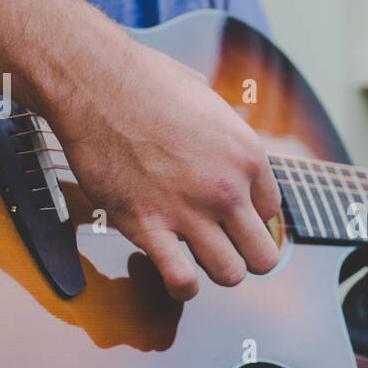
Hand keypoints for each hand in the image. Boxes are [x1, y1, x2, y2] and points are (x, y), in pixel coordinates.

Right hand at [45, 40, 281, 299]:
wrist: (95, 82)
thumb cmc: (146, 81)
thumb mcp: (209, 99)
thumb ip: (227, 130)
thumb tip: (226, 141)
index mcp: (248, 157)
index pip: (272, 213)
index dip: (250, 219)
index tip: (228, 216)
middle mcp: (227, 189)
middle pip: (263, 256)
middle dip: (245, 256)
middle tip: (222, 246)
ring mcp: (189, 211)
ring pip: (230, 275)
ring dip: (215, 272)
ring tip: (196, 257)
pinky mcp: (148, 226)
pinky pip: (181, 281)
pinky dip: (181, 286)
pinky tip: (173, 272)